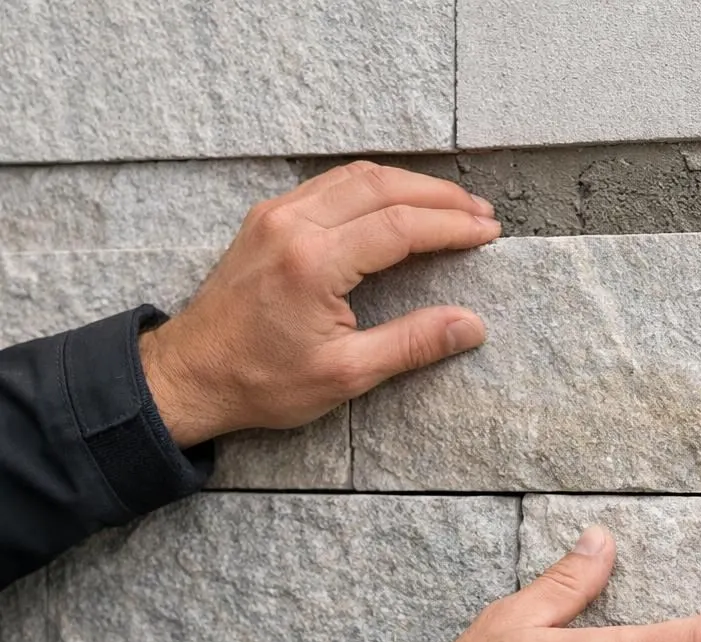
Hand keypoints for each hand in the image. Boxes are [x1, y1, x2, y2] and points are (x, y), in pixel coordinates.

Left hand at [138, 161, 501, 446]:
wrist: (188, 375)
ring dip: (410, 184)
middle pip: (382, 186)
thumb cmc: (262, 382)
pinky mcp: (267, 218)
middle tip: (482, 213)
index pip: (400, 226)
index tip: (489, 234)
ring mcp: (276, 215)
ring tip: (452, 204)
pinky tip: (399, 201)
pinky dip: (375, 185)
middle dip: (440, 195)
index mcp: (313, 263)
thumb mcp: (345, 375)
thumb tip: (472, 325)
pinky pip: (331, 184)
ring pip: (356, 176)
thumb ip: (412, 344)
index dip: (452, 226)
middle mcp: (293, 224)